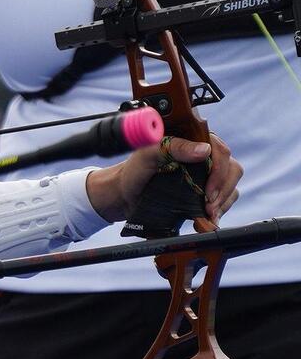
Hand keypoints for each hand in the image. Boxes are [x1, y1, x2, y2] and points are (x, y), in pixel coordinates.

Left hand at [86, 134, 241, 224]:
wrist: (125, 194)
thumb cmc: (134, 171)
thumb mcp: (148, 155)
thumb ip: (173, 147)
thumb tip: (204, 150)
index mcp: (193, 141)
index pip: (221, 151)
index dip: (219, 173)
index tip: (209, 192)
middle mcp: (203, 156)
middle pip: (231, 169)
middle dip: (223, 190)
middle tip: (209, 207)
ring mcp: (206, 174)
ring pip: (231, 185)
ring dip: (223, 201)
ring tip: (209, 214)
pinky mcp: (204, 191)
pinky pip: (224, 198)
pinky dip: (221, 208)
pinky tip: (210, 217)